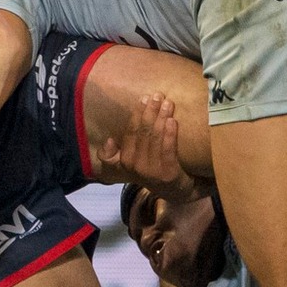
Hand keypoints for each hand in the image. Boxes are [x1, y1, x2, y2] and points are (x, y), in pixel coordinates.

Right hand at [89, 93, 206, 201]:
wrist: (176, 191)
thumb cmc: (153, 170)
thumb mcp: (131, 164)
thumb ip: (115, 155)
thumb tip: (110, 140)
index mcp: (125, 161)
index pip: (130, 132)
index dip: (137, 114)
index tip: (144, 98)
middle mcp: (136, 166)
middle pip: (143, 132)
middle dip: (150, 111)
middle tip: (158, 95)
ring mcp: (152, 171)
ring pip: (155, 137)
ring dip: (161, 117)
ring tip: (168, 103)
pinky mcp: (168, 174)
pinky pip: (168, 149)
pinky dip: (169, 133)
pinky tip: (173, 120)